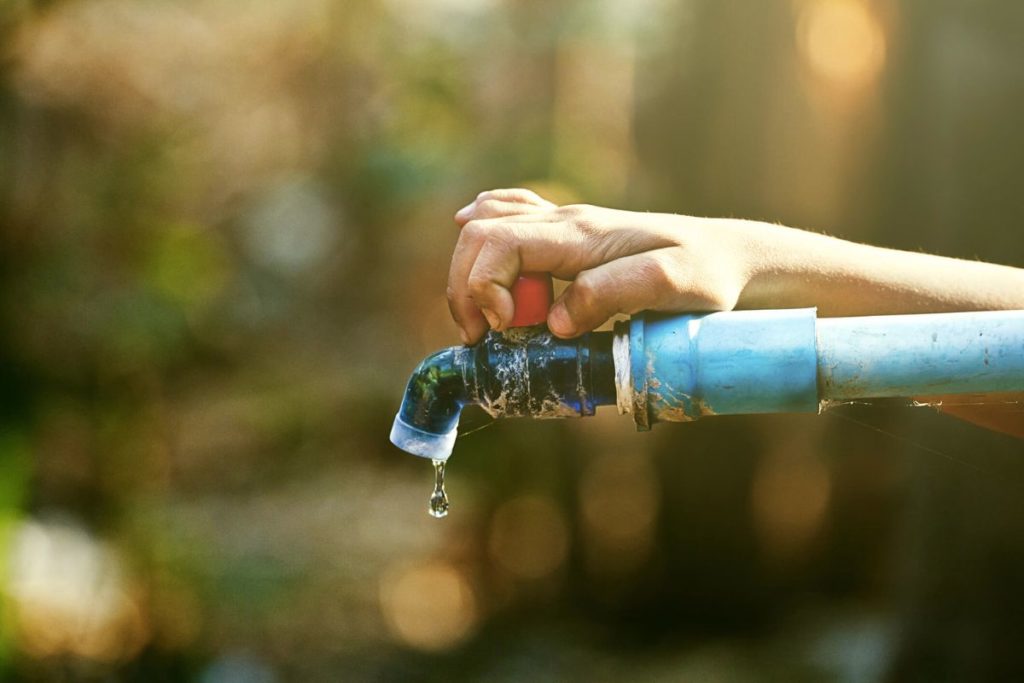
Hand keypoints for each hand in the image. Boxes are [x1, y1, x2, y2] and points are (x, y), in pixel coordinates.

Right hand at [447, 189, 755, 342]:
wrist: (732, 257)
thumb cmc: (709, 276)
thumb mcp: (671, 286)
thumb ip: (611, 294)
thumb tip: (554, 321)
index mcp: (580, 235)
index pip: (499, 243)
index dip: (484, 289)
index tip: (505, 332)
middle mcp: (565, 223)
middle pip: (480, 236)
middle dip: (465, 288)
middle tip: (484, 337)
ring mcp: (565, 225)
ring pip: (485, 227)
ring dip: (471, 273)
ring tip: (490, 318)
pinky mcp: (570, 237)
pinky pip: (509, 216)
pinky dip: (483, 235)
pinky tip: (483, 252)